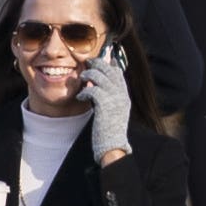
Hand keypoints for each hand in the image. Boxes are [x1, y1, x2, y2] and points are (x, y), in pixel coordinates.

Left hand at [82, 42, 135, 162]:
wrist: (112, 146)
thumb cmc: (110, 133)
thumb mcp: (114, 113)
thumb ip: (111, 100)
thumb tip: (100, 90)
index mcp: (124, 96)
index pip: (119, 74)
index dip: (111, 65)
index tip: (105, 59)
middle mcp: (121, 95)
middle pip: (110, 70)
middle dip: (98, 64)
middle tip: (88, 62)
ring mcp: (114, 99)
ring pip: (100, 76)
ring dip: (89, 75)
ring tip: (82, 79)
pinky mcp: (104, 104)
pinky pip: (92, 89)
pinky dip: (84, 91)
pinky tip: (80, 96)